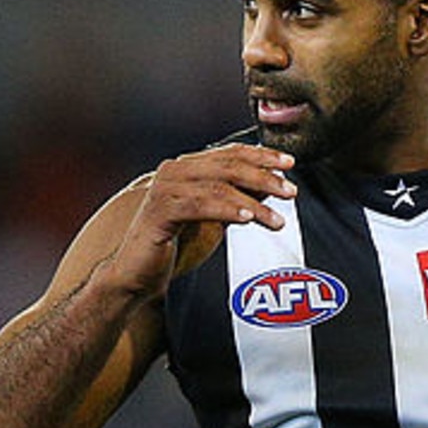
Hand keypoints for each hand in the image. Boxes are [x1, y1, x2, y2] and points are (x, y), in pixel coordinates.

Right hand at [110, 144, 295, 297]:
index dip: (261, 156)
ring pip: (218, 187)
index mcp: (188, 167)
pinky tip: (247, 219)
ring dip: (252, 202)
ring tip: (276, 219)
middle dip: (264, 177)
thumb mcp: (215, 218)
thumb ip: (238, 199)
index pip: (230, 153)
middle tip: (290, 191)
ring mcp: (164, 189)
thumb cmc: (175, 245)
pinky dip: (226, 211)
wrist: (138, 275)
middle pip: (228, 165)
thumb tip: (271, 185)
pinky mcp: (159, 212)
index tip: (289, 163)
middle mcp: (174, 171)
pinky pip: (199, 206)